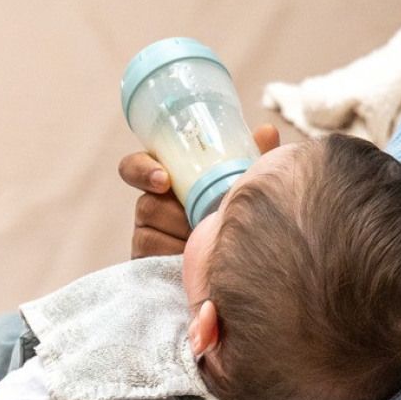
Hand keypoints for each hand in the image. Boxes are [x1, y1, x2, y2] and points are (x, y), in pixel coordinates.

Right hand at [118, 124, 280, 258]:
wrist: (240, 268)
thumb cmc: (237, 218)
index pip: (135, 167)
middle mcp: (152, 207)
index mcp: (167, 182)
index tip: (163, 180)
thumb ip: (253, 160)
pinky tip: (193, 257)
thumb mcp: (244, 187)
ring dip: (180, 235)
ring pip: (148, 230)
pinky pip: (151, 255)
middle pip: (145, 203)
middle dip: (174, 213)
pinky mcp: (146, 263)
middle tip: (199, 220)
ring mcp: (147, 236)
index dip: (141, 169)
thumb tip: (265, 131)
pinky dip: (174, 253)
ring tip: (205, 240)